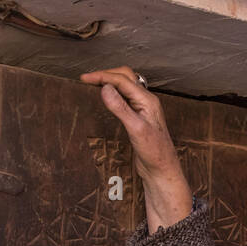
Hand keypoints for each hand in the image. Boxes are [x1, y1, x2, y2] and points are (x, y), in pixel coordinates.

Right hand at [81, 66, 191, 230]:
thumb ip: (120, 108)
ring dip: (110, 81)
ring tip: (94, 83)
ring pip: (125, 86)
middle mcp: (147, 101)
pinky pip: (125, 97)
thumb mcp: (136, 129)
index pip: (122, 80)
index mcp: (148, 100)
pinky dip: (114, 92)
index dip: (102, 76)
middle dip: (106, 74)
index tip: (84, 78)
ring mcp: (143, 109)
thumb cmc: (154, 153)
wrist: (162, 171)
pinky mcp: (139, 117)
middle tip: (87, 79)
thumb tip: (105, 88)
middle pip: (125, 77)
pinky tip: (106, 97)